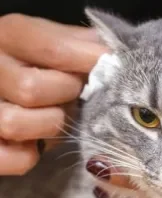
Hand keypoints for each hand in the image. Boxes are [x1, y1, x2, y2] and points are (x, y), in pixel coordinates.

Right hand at [0, 14, 105, 174]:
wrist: (8, 90)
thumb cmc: (40, 68)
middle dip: (65, 96)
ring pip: (15, 123)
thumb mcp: (55, 45)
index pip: (52, 48)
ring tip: (56, 117)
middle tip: (74, 95)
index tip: (110, 66)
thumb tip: (112, 51)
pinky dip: (32, 155)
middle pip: (30, 88)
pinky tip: (37, 142)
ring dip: (50, 125)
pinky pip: (16, 158)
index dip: (87, 61)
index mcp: (10, 37)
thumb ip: (79, 44)